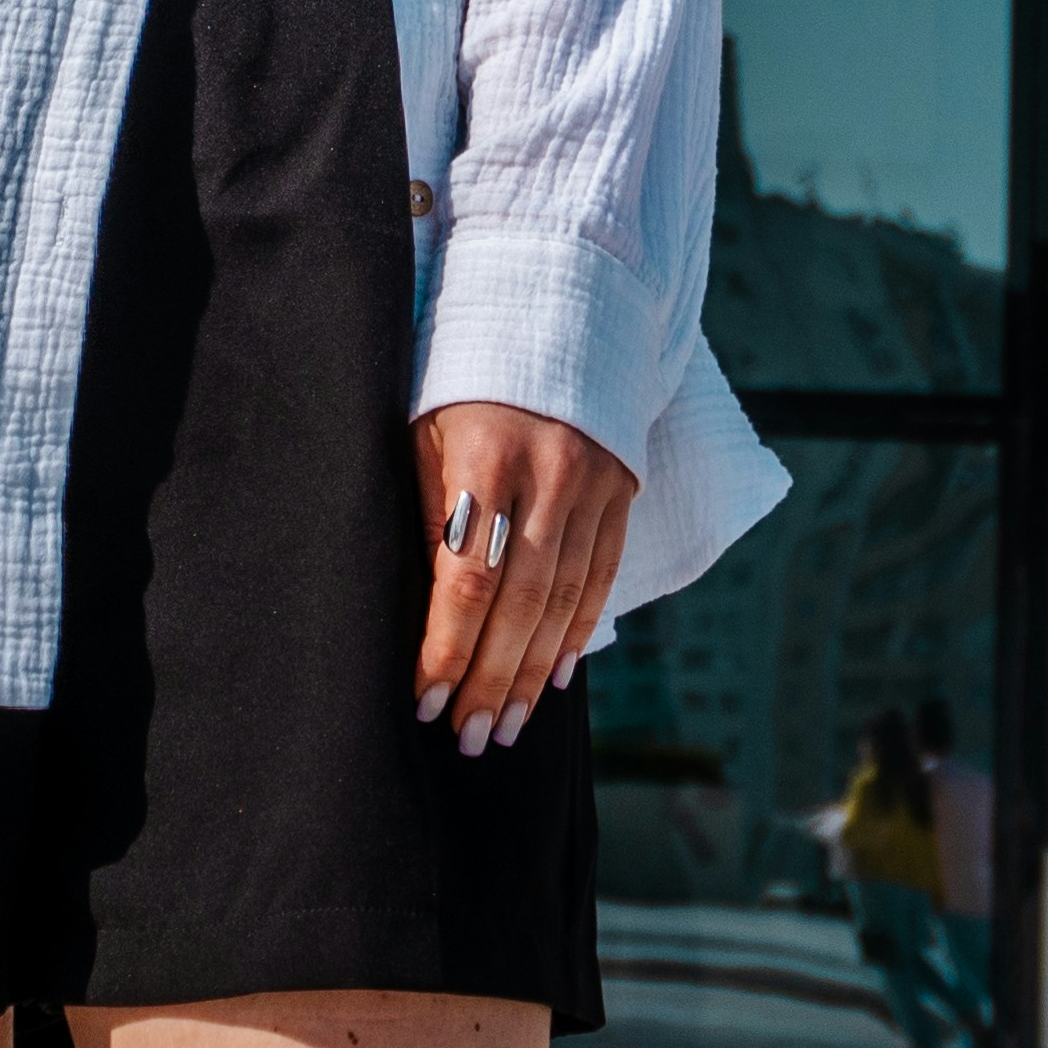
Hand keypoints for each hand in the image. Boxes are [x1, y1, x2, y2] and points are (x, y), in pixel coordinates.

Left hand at [412, 401, 634, 751]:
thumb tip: (429, 610)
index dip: (448, 646)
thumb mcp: (426, 429)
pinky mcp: (621, 489)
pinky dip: (578, 632)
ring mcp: (592, 484)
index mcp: (485, 457)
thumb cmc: (462, 378)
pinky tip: (556, 675)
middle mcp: (548, 475)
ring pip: (564, 600)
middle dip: (492, 679)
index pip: (466, 576)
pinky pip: (601, 577)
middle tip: (469, 737)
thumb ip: (429, 511)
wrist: (550, 311)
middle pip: (521, 602)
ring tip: (507, 725)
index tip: (426, 698)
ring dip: (534, 672)